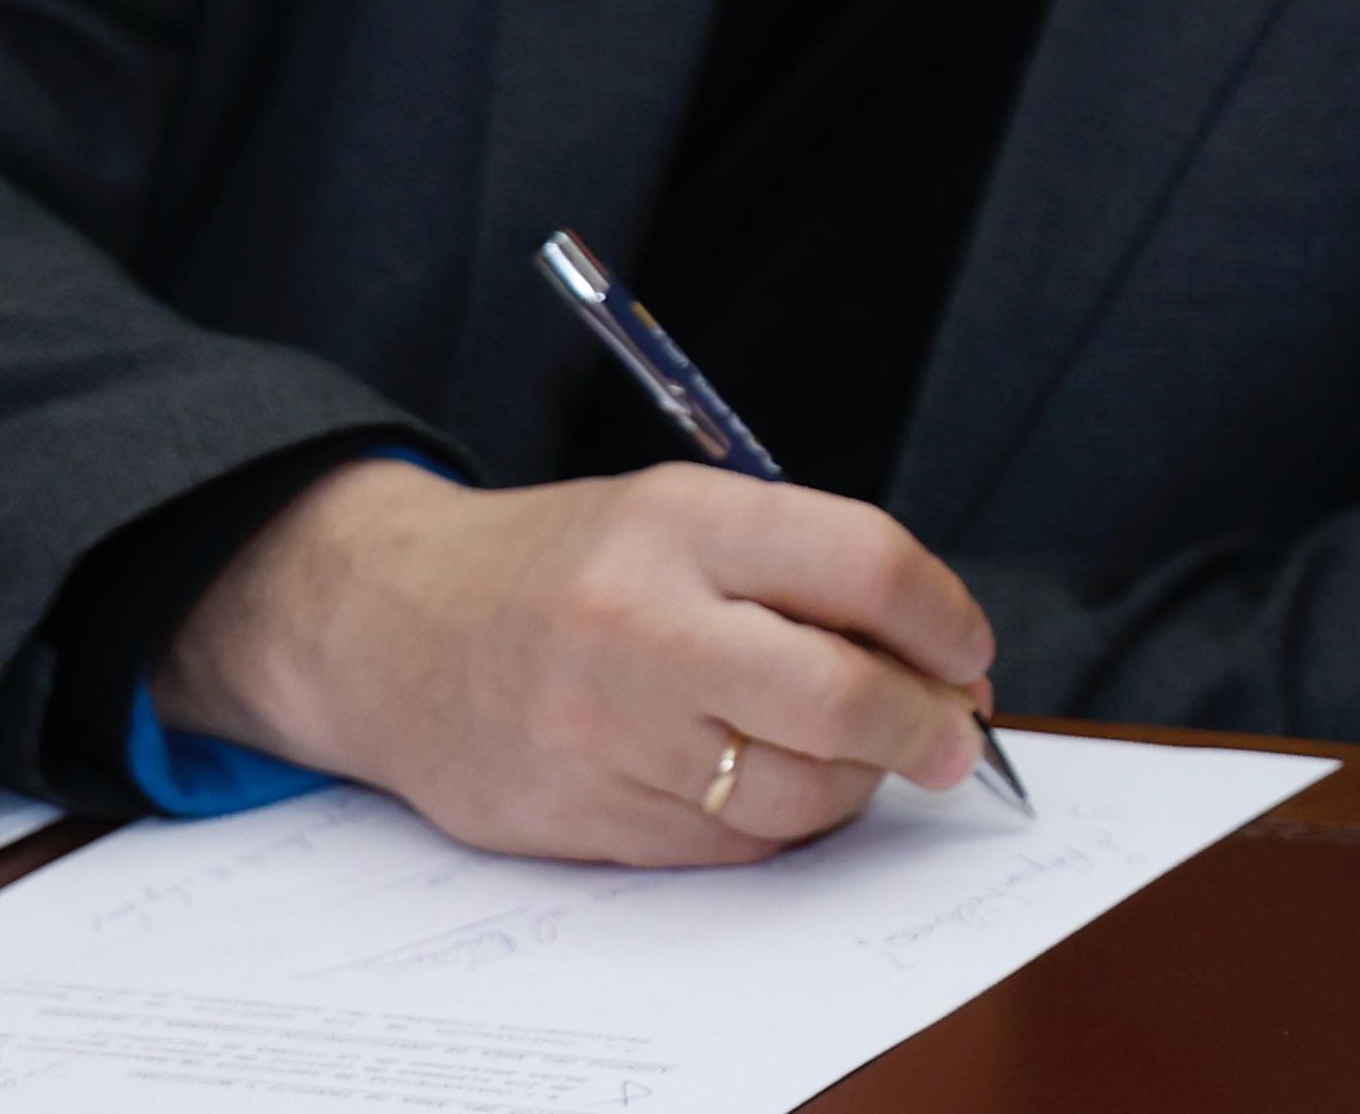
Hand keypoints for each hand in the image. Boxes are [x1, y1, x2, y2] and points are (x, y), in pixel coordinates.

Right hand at [154, 460, 999, 864]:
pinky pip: (731, 847)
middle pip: (839, 697)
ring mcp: (605, 733)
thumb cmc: (562, 566)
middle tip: (955, 732)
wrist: (390, 628)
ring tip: (861, 754)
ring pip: (795, 792)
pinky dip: (781, 824)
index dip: (944, 619)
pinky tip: (776, 784)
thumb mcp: (680, 513)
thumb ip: (807, 569)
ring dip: (859, 783)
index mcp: (680, 524)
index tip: (969, 652)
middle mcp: (639, 627)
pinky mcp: (582, 818)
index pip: (863, 567)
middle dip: (926, 725)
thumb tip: (943, 659)